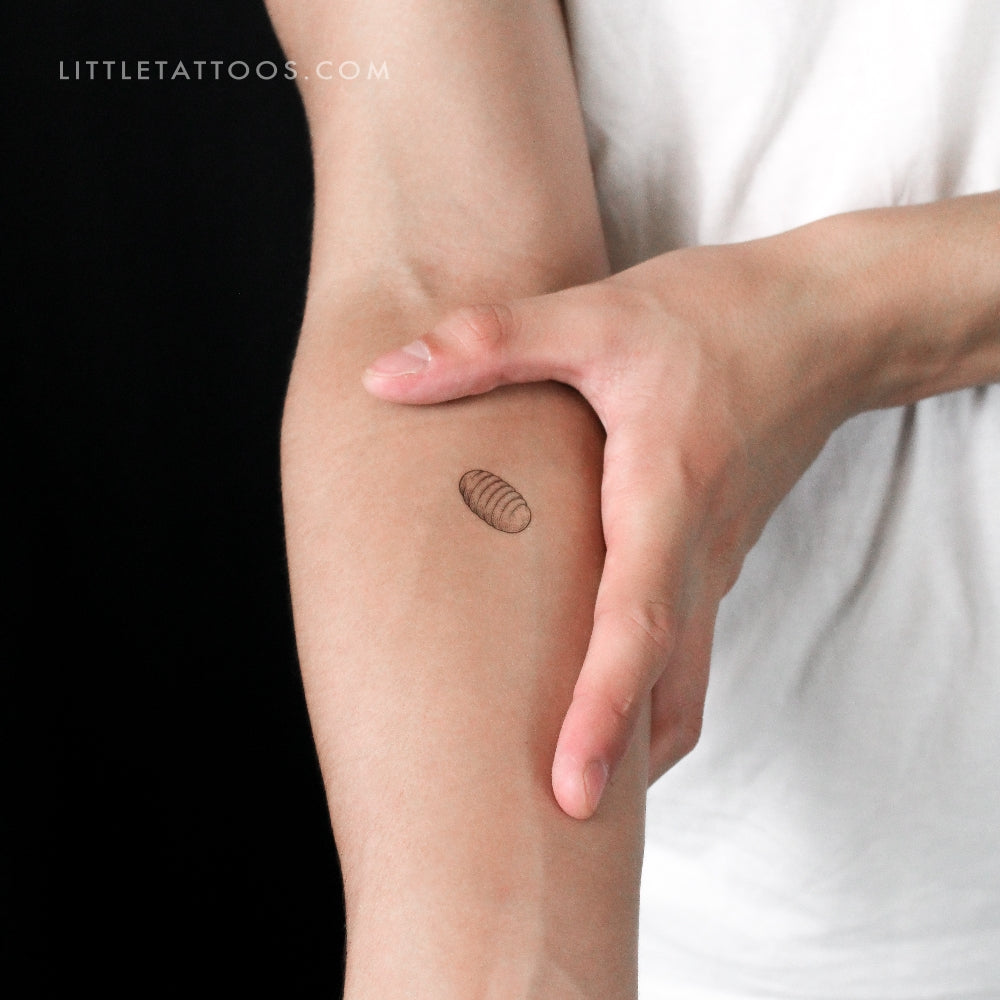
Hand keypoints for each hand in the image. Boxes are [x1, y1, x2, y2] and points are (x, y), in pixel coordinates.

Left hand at [362, 227, 879, 818]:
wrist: (827, 323)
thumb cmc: (718, 317)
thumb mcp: (600, 314)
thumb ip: (493, 343)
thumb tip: (383, 375)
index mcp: (668, 499)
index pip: (638, 626)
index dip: (603, 711)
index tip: (570, 790)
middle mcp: (698, 552)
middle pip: (666, 687)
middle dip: (617, 763)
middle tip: (550, 830)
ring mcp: (715, 562)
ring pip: (683, 679)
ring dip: (637, 736)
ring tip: (571, 780)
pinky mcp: (715, 554)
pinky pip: (686, 645)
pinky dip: (649, 690)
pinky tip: (599, 691)